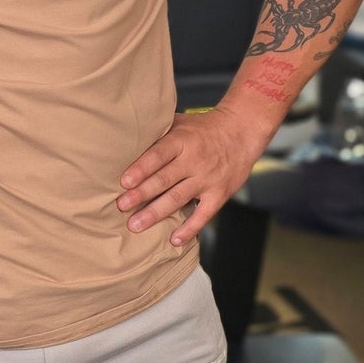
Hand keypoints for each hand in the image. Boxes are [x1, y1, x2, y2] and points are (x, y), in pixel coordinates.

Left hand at [116, 108, 263, 246]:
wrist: (242, 132)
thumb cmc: (203, 128)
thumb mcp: (181, 123)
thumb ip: (158, 132)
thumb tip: (125, 139)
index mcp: (183, 140)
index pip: (159, 155)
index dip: (142, 168)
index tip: (124, 182)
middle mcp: (195, 160)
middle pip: (164, 179)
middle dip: (141, 194)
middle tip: (121, 206)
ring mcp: (208, 179)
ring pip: (178, 198)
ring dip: (155, 213)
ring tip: (136, 225)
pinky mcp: (220, 194)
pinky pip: (203, 215)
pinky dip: (189, 229)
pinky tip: (174, 240)